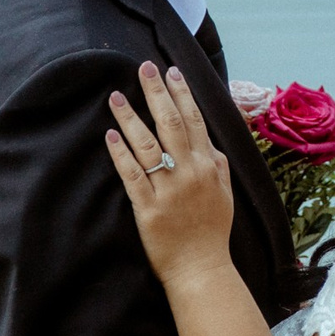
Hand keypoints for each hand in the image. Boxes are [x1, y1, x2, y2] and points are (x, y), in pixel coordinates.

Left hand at [104, 62, 237, 288]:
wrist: (202, 268)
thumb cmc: (212, 229)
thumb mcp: (224, 191)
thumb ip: (216, 161)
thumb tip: (206, 135)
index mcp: (208, 165)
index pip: (194, 120)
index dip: (182, 94)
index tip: (170, 71)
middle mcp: (190, 173)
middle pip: (171, 124)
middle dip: (156, 93)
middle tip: (143, 68)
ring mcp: (169, 190)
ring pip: (148, 146)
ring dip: (131, 118)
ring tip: (116, 96)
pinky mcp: (149, 209)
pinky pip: (133, 176)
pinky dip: (121, 154)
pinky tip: (110, 136)